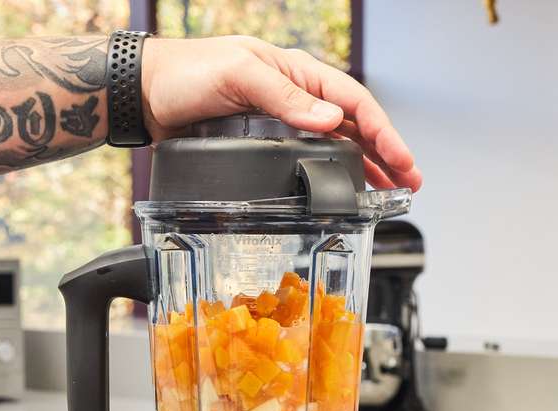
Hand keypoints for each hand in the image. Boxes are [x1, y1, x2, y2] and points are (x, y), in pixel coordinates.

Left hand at [140, 36, 421, 191]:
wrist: (147, 93)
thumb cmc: (187, 73)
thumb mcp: (239, 75)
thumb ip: (285, 98)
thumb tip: (330, 120)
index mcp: (297, 73)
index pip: (353, 102)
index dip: (382, 133)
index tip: (401, 160)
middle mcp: (296, 97)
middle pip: (354, 125)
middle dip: (386, 154)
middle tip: (410, 183)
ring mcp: (283, 121)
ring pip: (338, 143)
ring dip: (366, 166)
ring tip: (390, 191)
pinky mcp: (265, 144)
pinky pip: (310, 158)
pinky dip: (333, 173)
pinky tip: (344, 189)